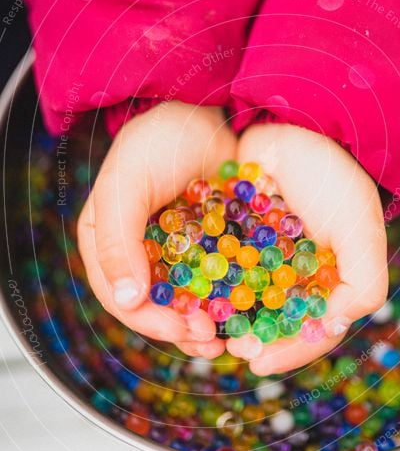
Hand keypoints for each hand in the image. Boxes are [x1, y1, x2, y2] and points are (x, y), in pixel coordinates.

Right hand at [77, 102, 235, 358]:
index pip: (120, 297)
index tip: (179, 329)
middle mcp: (138, 253)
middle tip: (210, 338)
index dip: (148, 321)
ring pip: (184, 303)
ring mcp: (175, 251)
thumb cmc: (159, 141)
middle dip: (180, 330)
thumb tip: (126, 300)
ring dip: (203, 325)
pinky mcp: (208, 245)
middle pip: (153, 309)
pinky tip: (241, 314)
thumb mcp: (128, 184)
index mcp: (106, 241)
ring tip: (225, 336)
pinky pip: (214, 283)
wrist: (209, 111)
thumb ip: (119, 240)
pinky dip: (225, 302)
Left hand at [226, 123, 388, 374]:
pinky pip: (216, 267)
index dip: (289, 350)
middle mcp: (293, 274)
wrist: (294, 123)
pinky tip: (190, 297)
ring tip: (204, 330)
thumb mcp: (361, 228)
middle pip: (273, 323)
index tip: (260, 361)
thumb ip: (364, 281)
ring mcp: (260, 256)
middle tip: (230, 347)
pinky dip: (205, 285)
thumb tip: (337, 323)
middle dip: (251, 340)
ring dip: (224, 319)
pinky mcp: (230, 234)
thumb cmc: (334, 176)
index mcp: (327, 279)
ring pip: (241, 301)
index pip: (313, 329)